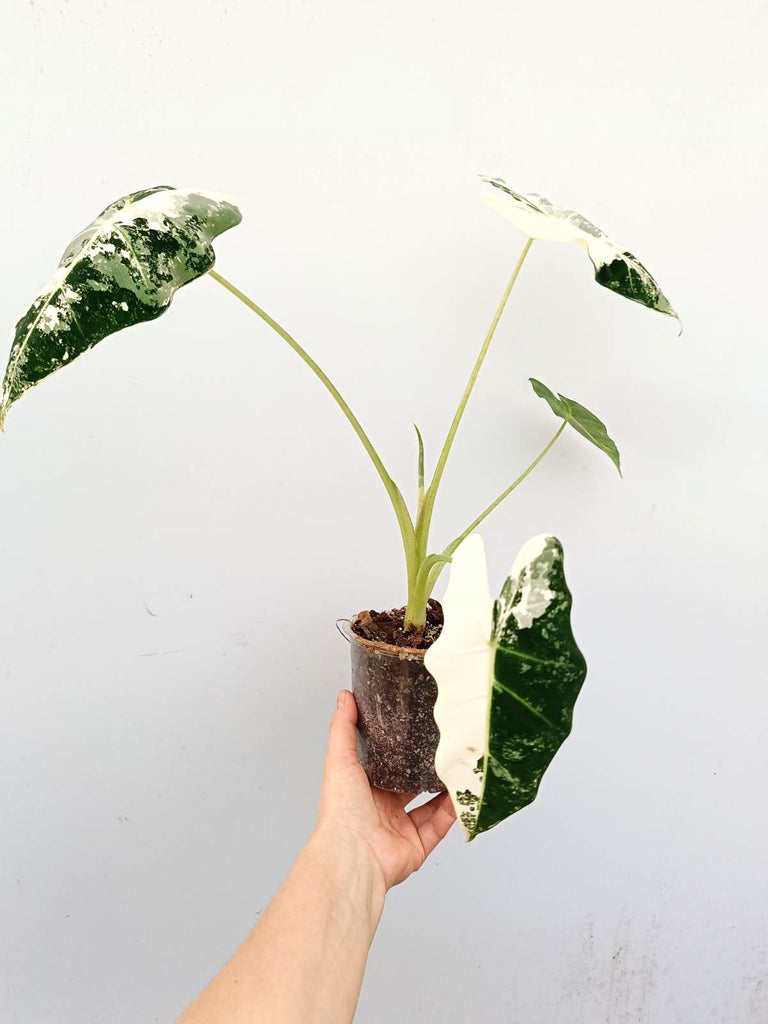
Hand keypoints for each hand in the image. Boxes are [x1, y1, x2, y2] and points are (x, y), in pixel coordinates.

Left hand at [314, 689, 455, 892]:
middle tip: (443, 750)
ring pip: (430, 807)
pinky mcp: (417, 846)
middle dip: (426, 771)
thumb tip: (344, 697)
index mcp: (363, 791)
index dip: (400, 752)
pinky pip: (440, 826)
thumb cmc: (341, 811)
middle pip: (410, 787)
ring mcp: (400, 829)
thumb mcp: (340, 759)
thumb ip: (343, 728)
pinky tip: (461, 795)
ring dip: (444, 790)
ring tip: (458, 768)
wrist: (353, 854)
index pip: (385, 767)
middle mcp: (381, 810)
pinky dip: (452, 812)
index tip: (416, 733)